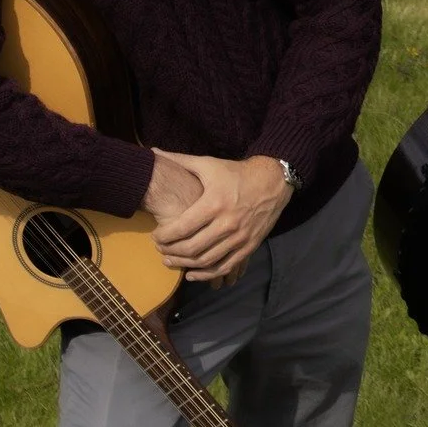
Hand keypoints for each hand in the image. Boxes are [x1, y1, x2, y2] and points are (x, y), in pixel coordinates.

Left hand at [149, 151, 292, 281]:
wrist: (274, 180)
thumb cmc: (237, 173)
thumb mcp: (209, 165)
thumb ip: (180, 161)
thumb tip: (153, 152)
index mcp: (214, 203)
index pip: (181, 228)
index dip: (163, 236)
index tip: (155, 236)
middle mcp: (227, 223)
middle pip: (191, 248)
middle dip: (170, 252)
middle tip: (160, 249)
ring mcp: (240, 237)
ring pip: (206, 261)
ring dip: (184, 265)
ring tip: (171, 260)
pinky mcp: (249, 245)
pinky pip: (225, 266)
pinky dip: (207, 274)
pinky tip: (193, 274)